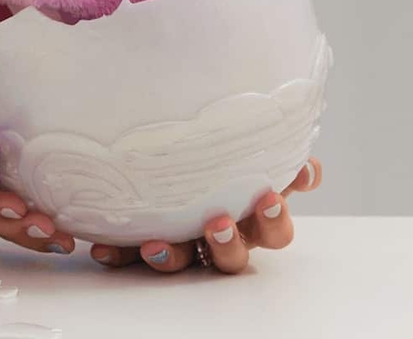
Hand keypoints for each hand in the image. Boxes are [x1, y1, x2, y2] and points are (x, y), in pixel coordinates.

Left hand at [89, 158, 322, 273]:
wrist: (164, 158)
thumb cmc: (216, 157)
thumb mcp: (246, 150)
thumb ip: (272, 149)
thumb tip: (310, 163)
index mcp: (249, 217)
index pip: (273, 230)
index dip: (276, 221)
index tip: (271, 198)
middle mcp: (219, 237)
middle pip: (233, 256)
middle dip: (227, 243)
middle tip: (218, 221)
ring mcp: (183, 244)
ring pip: (185, 262)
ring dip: (172, 256)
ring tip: (156, 245)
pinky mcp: (145, 246)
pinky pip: (131, 257)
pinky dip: (119, 255)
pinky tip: (102, 251)